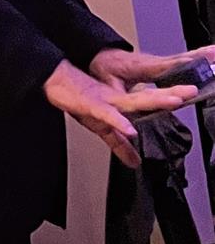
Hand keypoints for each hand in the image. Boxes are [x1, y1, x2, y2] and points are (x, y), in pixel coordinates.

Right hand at [43, 58, 195, 167]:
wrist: (51, 80)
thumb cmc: (74, 98)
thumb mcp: (100, 127)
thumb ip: (119, 144)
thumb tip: (135, 163)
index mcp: (121, 103)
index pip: (150, 100)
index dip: (170, 97)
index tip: (191, 96)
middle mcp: (117, 98)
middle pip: (148, 97)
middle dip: (171, 95)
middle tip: (192, 91)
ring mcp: (104, 100)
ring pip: (134, 101)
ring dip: (154, 100)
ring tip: (174, 101)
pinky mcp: (89, 105)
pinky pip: (107, 115)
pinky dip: (119, 122)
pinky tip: (130, 129)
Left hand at [90, 45, 213, 89]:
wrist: (100, 55)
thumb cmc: (104, 67)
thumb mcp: (109, 84)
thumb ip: (121, 98)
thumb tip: (128, 115)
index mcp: (143, 66)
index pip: (166, 68)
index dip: (180, 70)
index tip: (195, 70)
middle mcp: (154, 62)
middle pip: (180, 60)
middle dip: (199, 57)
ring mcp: (159, 62)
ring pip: (184, 58)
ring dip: (202, 54)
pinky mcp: (161, 64)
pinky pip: (182, 60)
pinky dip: (197, 57)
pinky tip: (209, 57)